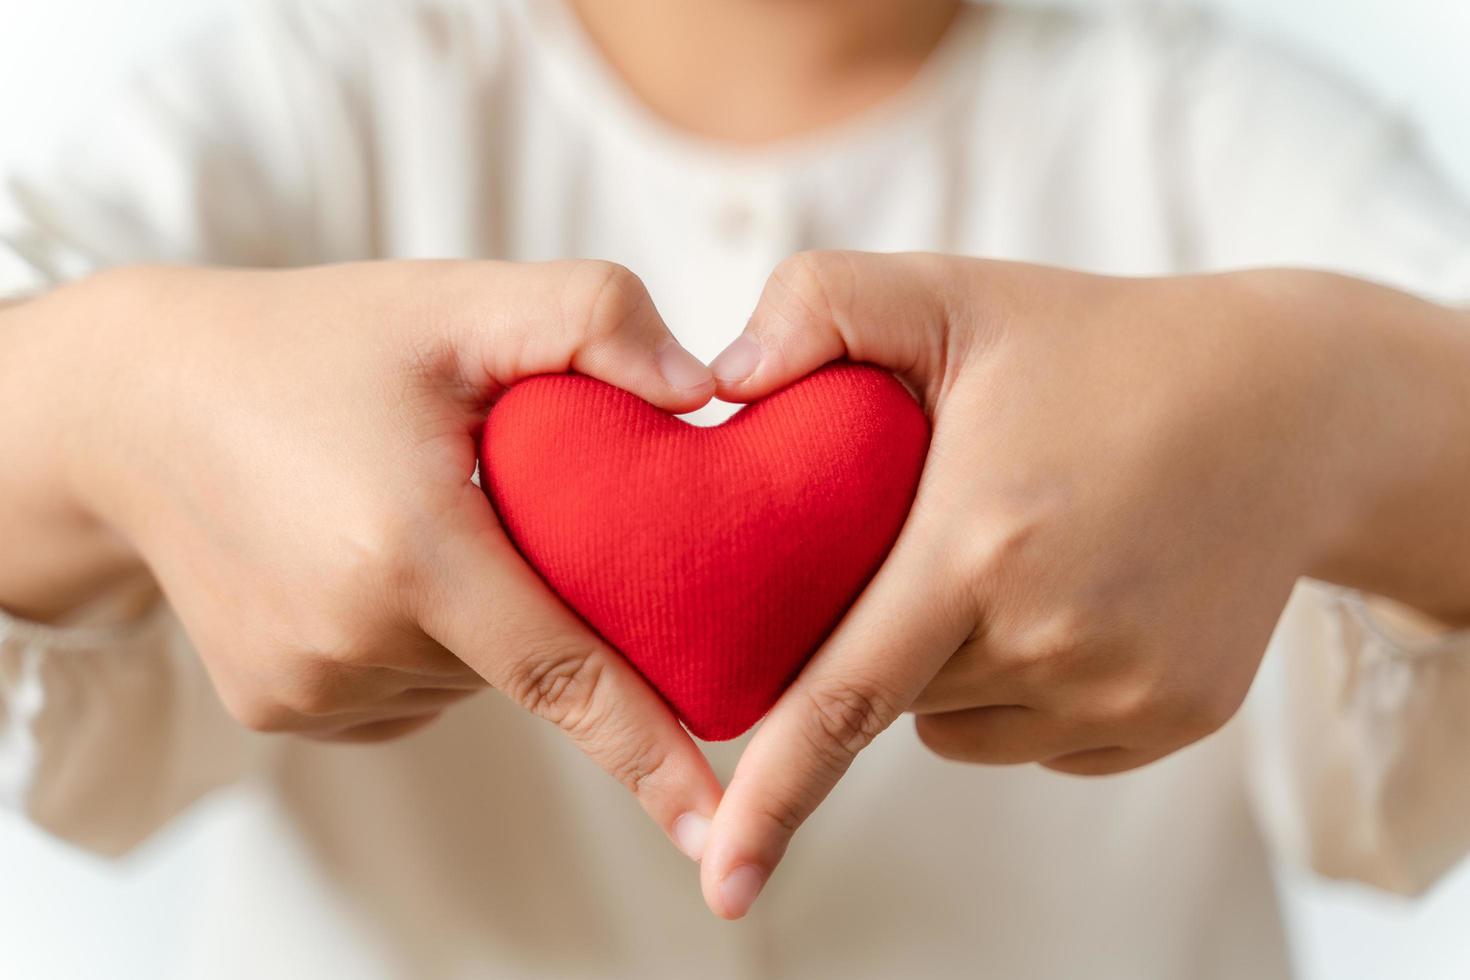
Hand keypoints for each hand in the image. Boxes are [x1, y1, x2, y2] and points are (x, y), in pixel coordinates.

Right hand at [8, 260, 722, 853]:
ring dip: (484, 619)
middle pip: (525, 657)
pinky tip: (382, 564)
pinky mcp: (275, 708)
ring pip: (467, 677)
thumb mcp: (455, 302)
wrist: (136, 406)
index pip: (562, 671)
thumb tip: (704, 390)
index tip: (713, 821)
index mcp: (406, 549)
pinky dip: (425, 642)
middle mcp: (349, 640)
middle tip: (514, 499)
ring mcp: (305, 688)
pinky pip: (405, 691)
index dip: (648, 751)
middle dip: (558, 598)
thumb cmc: (310, 347)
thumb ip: (592, 319)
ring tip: (424, 517)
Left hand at [695, 251, 1469, 916]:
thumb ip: (818, 306)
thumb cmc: (1095, 345)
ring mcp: (1123, 690)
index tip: (724, 879)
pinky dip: (1025, 689)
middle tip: (925, 538)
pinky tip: (1067, 597)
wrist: (1286, 405)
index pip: (844, 698)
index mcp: (980, 544)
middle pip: (897, 695)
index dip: (771, 795)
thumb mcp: (952, 294)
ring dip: (949, 670)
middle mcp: (1055, 637)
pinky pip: (1042, 738)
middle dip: (877, 636)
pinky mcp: (1173, 719)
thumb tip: (720, 388)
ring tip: (1005, 560)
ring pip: (963, 726)